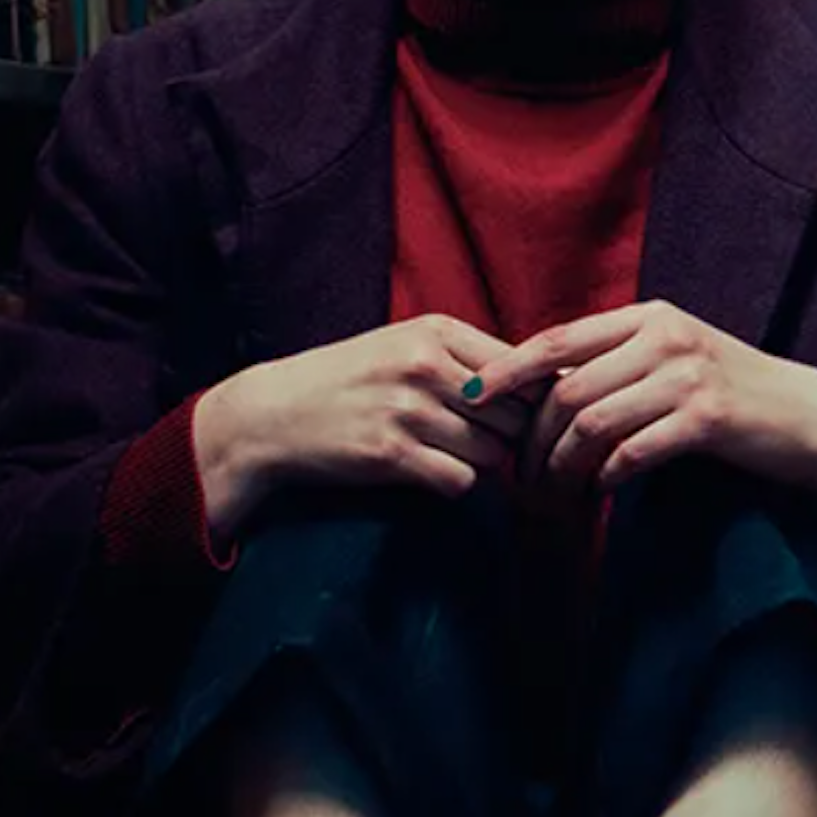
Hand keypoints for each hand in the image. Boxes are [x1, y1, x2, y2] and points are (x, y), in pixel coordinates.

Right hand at [194, 313, 529, 539]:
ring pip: (492, 453)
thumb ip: (465, 359)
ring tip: (448, 456)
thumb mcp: (403, 346)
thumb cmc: (347, 382)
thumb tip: (544, 388)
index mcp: (435, 331)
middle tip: (482, 445)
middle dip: (507, 438)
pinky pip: (460, 481)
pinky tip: (429, 474)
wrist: (273, 414)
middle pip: (515, 416)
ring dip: (479, 463)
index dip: (532, 402)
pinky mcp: (390, 454)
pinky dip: (453, 485)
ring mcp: (407, 409)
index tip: (517, 419)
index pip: (524, 368)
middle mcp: (425, 365)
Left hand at [464, 301, 816, 508]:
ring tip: (551, 491)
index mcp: (647, 317)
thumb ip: (614, 363)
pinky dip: (608, 475)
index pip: (558, 339)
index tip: (470, 396)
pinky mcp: (709, 417)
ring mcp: (688, 375)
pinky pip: (634, 450)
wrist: (805, 416)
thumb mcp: (668, 360)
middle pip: (569, 387)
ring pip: (594, 421)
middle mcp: (665, 337)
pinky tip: (601, 490)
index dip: (508, 369)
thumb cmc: (726, 392)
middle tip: (516, 472)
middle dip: (533, 436)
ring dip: (563, 464)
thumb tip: (537, 387)